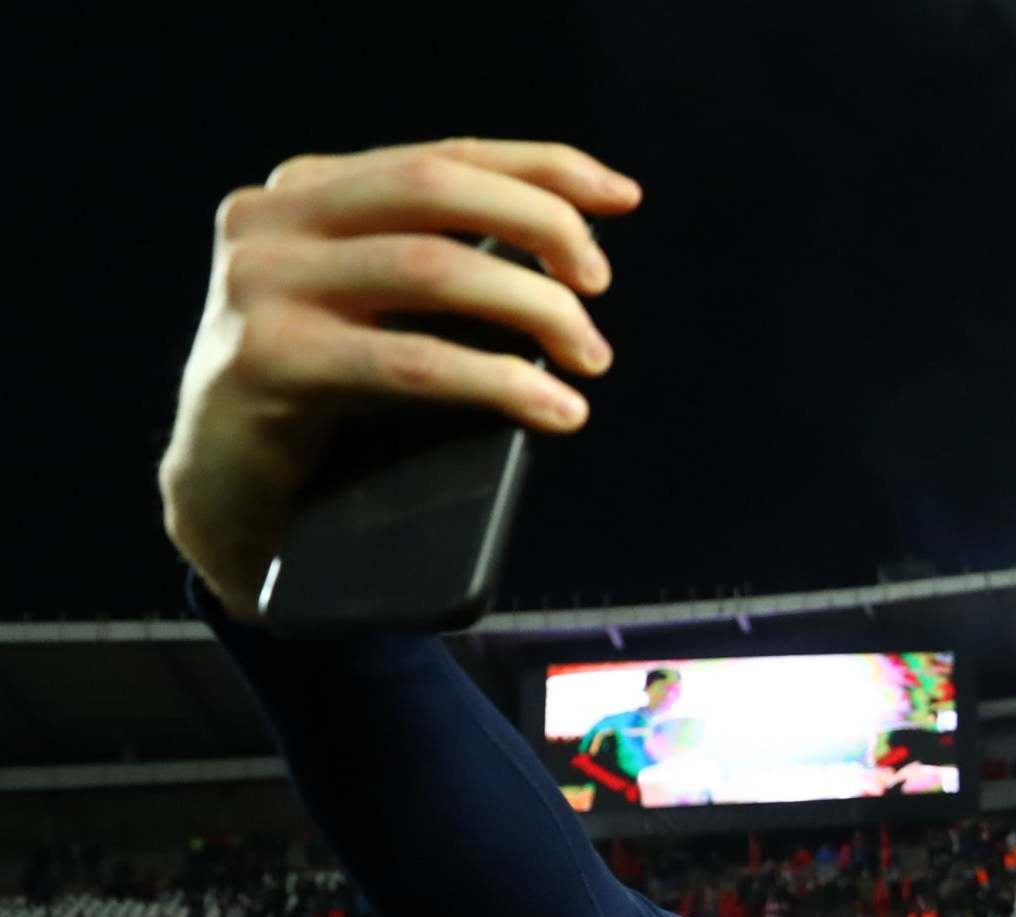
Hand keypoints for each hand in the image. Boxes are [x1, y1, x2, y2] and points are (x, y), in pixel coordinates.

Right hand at [158, 138, 642, 614]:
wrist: (228, 494)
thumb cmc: (329, 401)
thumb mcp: (378, 311)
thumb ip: (442, 264)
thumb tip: (576, 251)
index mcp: (308, 191)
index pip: (443, 156)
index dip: (541, 167)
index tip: (621, 196)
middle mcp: (273, 219)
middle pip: (436, 187)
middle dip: (540, 224)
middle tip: (599, 287)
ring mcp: (261, 284)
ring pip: (432, 268)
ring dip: (535, 308)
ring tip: (591, 358)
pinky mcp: (268, 361)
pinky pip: (410, 359)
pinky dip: (500, 382)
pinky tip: (556, 410)